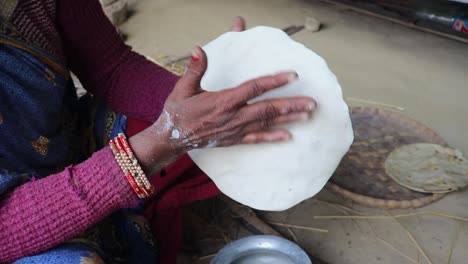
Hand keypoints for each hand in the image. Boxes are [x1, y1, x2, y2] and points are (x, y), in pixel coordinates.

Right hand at [129, 17, 315, 174]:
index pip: (254, 88)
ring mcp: (235, 130)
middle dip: (291, 105)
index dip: (274, 81)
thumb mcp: (183, 87)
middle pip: (267, 109)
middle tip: (312, 103)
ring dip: (288, 119)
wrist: (171, 138)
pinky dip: (273, 137)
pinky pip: (256, 139)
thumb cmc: (178, 111)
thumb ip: (195, 68)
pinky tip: (288, 136)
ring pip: (266, 124)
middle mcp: (233, 116)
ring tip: (307, 115)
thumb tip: (198, 48)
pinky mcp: (233, 139)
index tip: (292, 76)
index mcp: (223, 101)